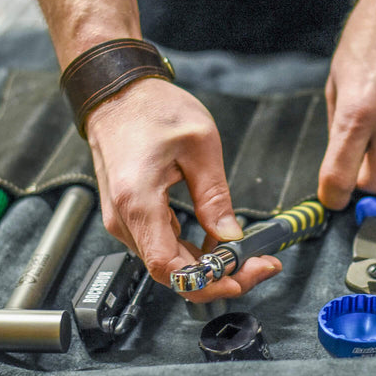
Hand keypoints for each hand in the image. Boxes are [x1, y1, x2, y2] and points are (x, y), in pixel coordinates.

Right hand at [86, 78, 281, 301]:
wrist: (118, 94)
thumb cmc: (151, 109)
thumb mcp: (200, 145)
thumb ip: (215, 197)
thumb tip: (232, 235)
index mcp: (138, 201)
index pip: (168, 268)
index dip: (206, 281)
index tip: (240, 277)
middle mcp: (124, 218)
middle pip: (171, 272)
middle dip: (218, 276)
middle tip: (258, 265)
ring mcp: (124, 219)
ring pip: (168, 263)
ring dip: (207, 266)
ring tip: (244, 253)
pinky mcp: (131, 216)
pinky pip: (162, 246)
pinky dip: (192, 252)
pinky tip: (218, 241)